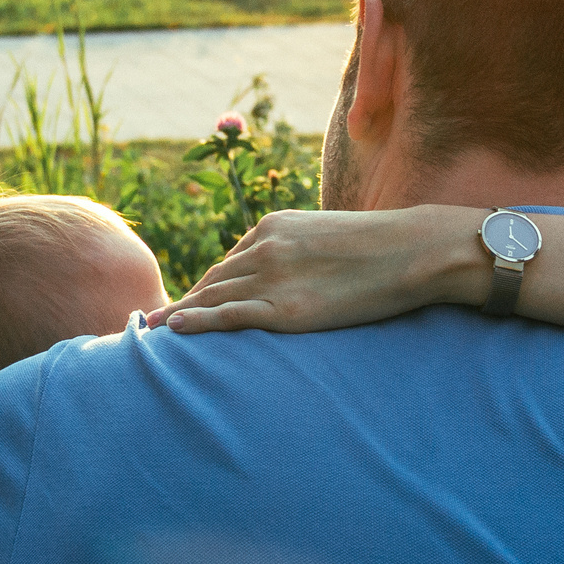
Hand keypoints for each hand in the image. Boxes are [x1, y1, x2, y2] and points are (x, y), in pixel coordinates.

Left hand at [149, 204, 482, 333]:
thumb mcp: (329, 240)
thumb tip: (297, 277)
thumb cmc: (383, 248)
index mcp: (274, 228)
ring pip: (212, 298)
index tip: (184, 307)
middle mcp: (265, 247)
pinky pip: (231, 316)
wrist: (414, 250)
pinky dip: (198, 323)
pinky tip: (175, 331)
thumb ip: (301, 254)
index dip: (202, 289)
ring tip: (150, 334)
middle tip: (151, 325)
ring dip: (179, 315)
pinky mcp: (288, 308)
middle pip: (211, 281)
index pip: (227, 264)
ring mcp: (274, 277)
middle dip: (182, 302)